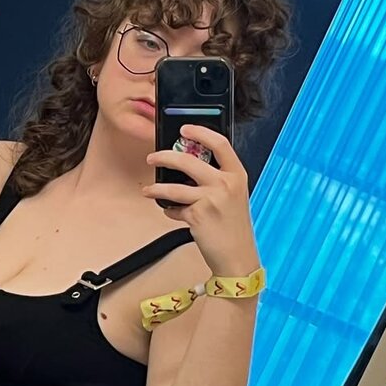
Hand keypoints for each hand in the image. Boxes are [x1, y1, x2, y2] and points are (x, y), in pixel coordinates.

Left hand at [143, 125, 259, 275]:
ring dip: (156, 188)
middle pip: (189, 160)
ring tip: (148, 190)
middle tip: (153, 157)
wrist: (237, 256)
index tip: (184, 129)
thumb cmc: (234, 228)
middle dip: (165, 157)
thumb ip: (218, 180)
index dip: (200, 132)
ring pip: (174, 187)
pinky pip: (175, 209)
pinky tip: (171, 212)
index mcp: (237, 175)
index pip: (220, 144)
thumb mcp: (234, 196)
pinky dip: (170, 211)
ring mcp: (211, 200)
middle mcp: (226, 184)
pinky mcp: (198, 216)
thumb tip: (190, 167)